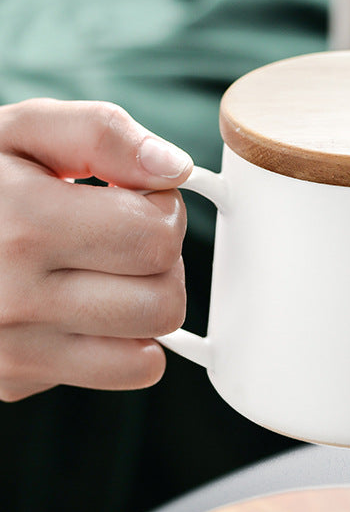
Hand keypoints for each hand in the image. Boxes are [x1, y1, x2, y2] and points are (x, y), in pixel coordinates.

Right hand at [0, 98, 191, 401]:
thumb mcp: (18, 133)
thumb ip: (100, 134)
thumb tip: (172, 166)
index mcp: (22, 222)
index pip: (156, 238)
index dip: (162, 212)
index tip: (135, 202)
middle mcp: (15, 295)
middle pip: (163, 301)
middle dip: (159, 266)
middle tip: (122, 242)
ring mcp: (15, 347)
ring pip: (151, 348)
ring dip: (147, 308)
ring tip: (106, 275)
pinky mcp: (17, 378)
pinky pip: (125, 374)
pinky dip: (125, 347)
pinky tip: (90, 313)